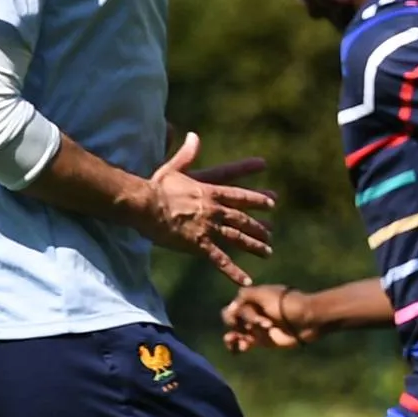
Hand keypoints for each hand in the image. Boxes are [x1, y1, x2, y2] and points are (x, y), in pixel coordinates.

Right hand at [130, 133, 274, 282]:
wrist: (144, 204)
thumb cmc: (155, 186)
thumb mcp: (174, 167)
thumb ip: (187, 154)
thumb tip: (194, 136)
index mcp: (209, 191)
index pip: (238, 193)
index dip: (257, 197)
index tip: (273, 200)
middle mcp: (214, 209)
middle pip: (242, 218)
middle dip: (258, 225)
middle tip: (271, 232)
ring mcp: (208, 227)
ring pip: (237, 238)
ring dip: (254, 246)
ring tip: (268, 252)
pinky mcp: (199, 244)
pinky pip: (220, 260)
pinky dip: (234, 271)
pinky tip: (246, 280)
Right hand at [218, 284, 317, 351]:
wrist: (307, 319)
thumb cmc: (286, 304)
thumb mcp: (263, 294)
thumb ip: (245, 295)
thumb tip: (231, 307)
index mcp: (252, 299)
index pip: (234, 306)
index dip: (240, 313)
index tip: (253, 318)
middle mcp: (252, 312)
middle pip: (232, 319)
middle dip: (238, 324)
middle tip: (252, 327)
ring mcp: (256, 327)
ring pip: (234, 332)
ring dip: (233, 337)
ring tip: (240, 341)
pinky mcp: (261, 341)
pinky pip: (243, 344)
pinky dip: (236, 346)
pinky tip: (238, 349)